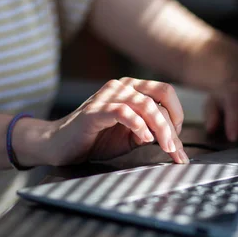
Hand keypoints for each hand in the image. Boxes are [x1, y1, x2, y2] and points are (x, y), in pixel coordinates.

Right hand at [28, 78, 188, 165]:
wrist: (59, 145)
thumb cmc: (94, 139)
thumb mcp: (130, 136)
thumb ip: (151, 132)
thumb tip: (174, 142)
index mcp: (132, 89)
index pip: (165, 93)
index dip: (178, 116)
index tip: (178, 142)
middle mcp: (122, 86)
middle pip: (161, 95)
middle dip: (173, 124)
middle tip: (175, 149)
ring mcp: (107, 95)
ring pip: (146, 105)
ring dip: (161, 128)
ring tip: (166, 147)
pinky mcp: (95, 110)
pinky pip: (123, 112)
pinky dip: (138, 125)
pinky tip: (144, 138)